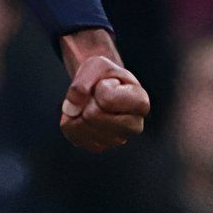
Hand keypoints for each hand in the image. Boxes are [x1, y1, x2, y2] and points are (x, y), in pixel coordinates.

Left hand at [58, 30, 149, 152]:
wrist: (101, 85)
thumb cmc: (104, 74)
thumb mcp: (96, 65)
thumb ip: (82, 81)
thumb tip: (71, 110)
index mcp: (141, 103)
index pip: (107, 99)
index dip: (99, 86)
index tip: (107, 83)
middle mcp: (134, 126)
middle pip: (93, 116)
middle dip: (86, 100)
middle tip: (96, 95)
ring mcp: (117, 140)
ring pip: (81, 126)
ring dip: (78, 110)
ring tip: (91, 104)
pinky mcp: (99, 147)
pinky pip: (73, 134)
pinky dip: (71, 120)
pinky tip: (83, 115)